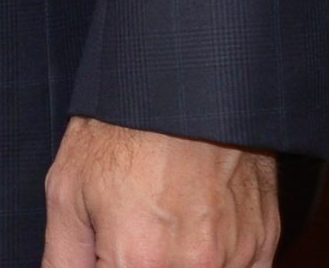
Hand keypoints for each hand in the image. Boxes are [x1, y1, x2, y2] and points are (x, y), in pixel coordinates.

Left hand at [43, 117, 277, 267]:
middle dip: (139, 261)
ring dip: (182, 260)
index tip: (106, 251)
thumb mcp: (68, 187)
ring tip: (166, 220)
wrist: (182, 80)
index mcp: (139, 259)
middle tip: (137, 232)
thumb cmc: (120, 128)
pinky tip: (198, 233)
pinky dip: (220, 262)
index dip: (107, 264)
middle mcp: (193, 267)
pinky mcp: (265, 242)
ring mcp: (236, 256)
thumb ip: (63, 257)